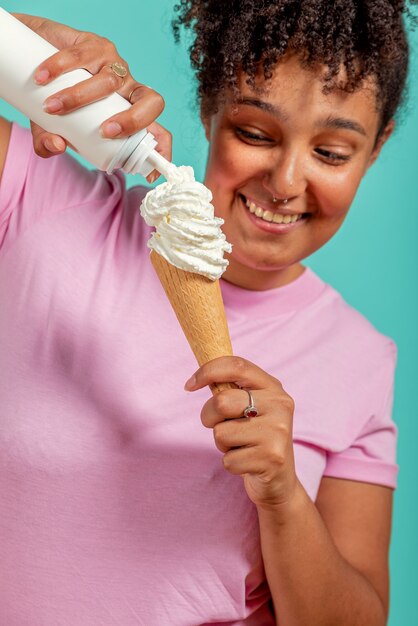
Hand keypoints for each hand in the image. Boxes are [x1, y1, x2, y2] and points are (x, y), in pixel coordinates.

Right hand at [14, 14, 170, 181]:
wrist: (31, 61)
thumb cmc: (51, 102)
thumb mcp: (49, 129)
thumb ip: (49, 145)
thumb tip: (57, 146)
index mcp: (128, 114)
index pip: (157, 131)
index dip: (161, 149)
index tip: (151, 173)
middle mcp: (128, 90)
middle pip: (151, 102)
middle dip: (134, 120)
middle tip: (105, 132)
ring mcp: (113, 64)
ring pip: (110, 81)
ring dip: (78, 97)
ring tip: (51, 108)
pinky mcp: (93, 44)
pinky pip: (81, 56)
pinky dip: (59, 68)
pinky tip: (43, 78)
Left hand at [185, 356, 298, 511]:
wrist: (280, 481)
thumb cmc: (255, 438)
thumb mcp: (251, 408)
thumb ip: (231, 390)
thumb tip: (198, 376)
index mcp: (273, 388)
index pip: (237, 366)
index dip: (208, 371)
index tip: (189, 385)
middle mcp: (280, 406)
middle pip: (221, 402)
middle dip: (209, 417)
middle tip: (221, 425)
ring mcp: (278, 432)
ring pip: (221, 433)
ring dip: (222, 444)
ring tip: (241, 446)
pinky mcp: (272, 458)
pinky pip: (228, 459)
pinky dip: (231, 463)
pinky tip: (247, 462)